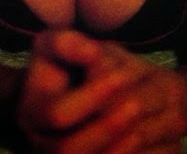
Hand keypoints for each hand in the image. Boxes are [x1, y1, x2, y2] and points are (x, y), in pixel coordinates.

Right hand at [16, 30, 186, 152]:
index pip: (58, 114)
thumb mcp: (57, 44)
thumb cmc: (63, 65)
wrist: (68, 94)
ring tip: (148, 122)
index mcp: (31, 112)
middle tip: (138, 104)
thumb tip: (92, 53)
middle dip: (106, 128)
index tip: (123, 74)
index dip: (92, 97)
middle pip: (69, 150)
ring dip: (123, 148)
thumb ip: (68, 43)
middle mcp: (41, 145)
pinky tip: (155, 143)